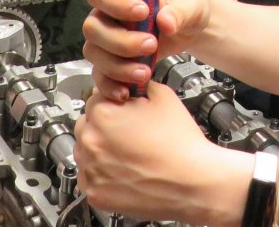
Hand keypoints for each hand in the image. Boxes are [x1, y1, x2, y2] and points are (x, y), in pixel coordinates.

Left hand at [74, 81, 249, 225]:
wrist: (193, 182)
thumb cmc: (181, 145)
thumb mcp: (164, 97)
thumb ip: (139, 86)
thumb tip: (131, 85)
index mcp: (103, 114)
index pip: (96, 98)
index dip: (114, 103)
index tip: (124, 111)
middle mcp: (91, 142)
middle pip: (87, 124)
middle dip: (104, 125)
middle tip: (129, 134)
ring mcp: (91, 170)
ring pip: (86, 151)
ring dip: (100, 149)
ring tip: (129, 154)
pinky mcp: (95, 193)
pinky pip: (89, 178)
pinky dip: (102, 174)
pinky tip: (124, 171)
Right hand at [82, 0, 211, 101]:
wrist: (190, 29)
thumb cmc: (184, 7)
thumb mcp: (190, 3)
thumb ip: (179, 11)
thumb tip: (165, 22)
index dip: (115, 3)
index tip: (142, 12)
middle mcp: (106, 13)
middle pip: (93, 28)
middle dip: (121, 41)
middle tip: (151, 45)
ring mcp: (105, 39)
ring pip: (94, 53)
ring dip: (118, 66)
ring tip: (145, 71)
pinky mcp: (110, 62)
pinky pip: (100, 75)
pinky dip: (111, 85)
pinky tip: (128, 91)